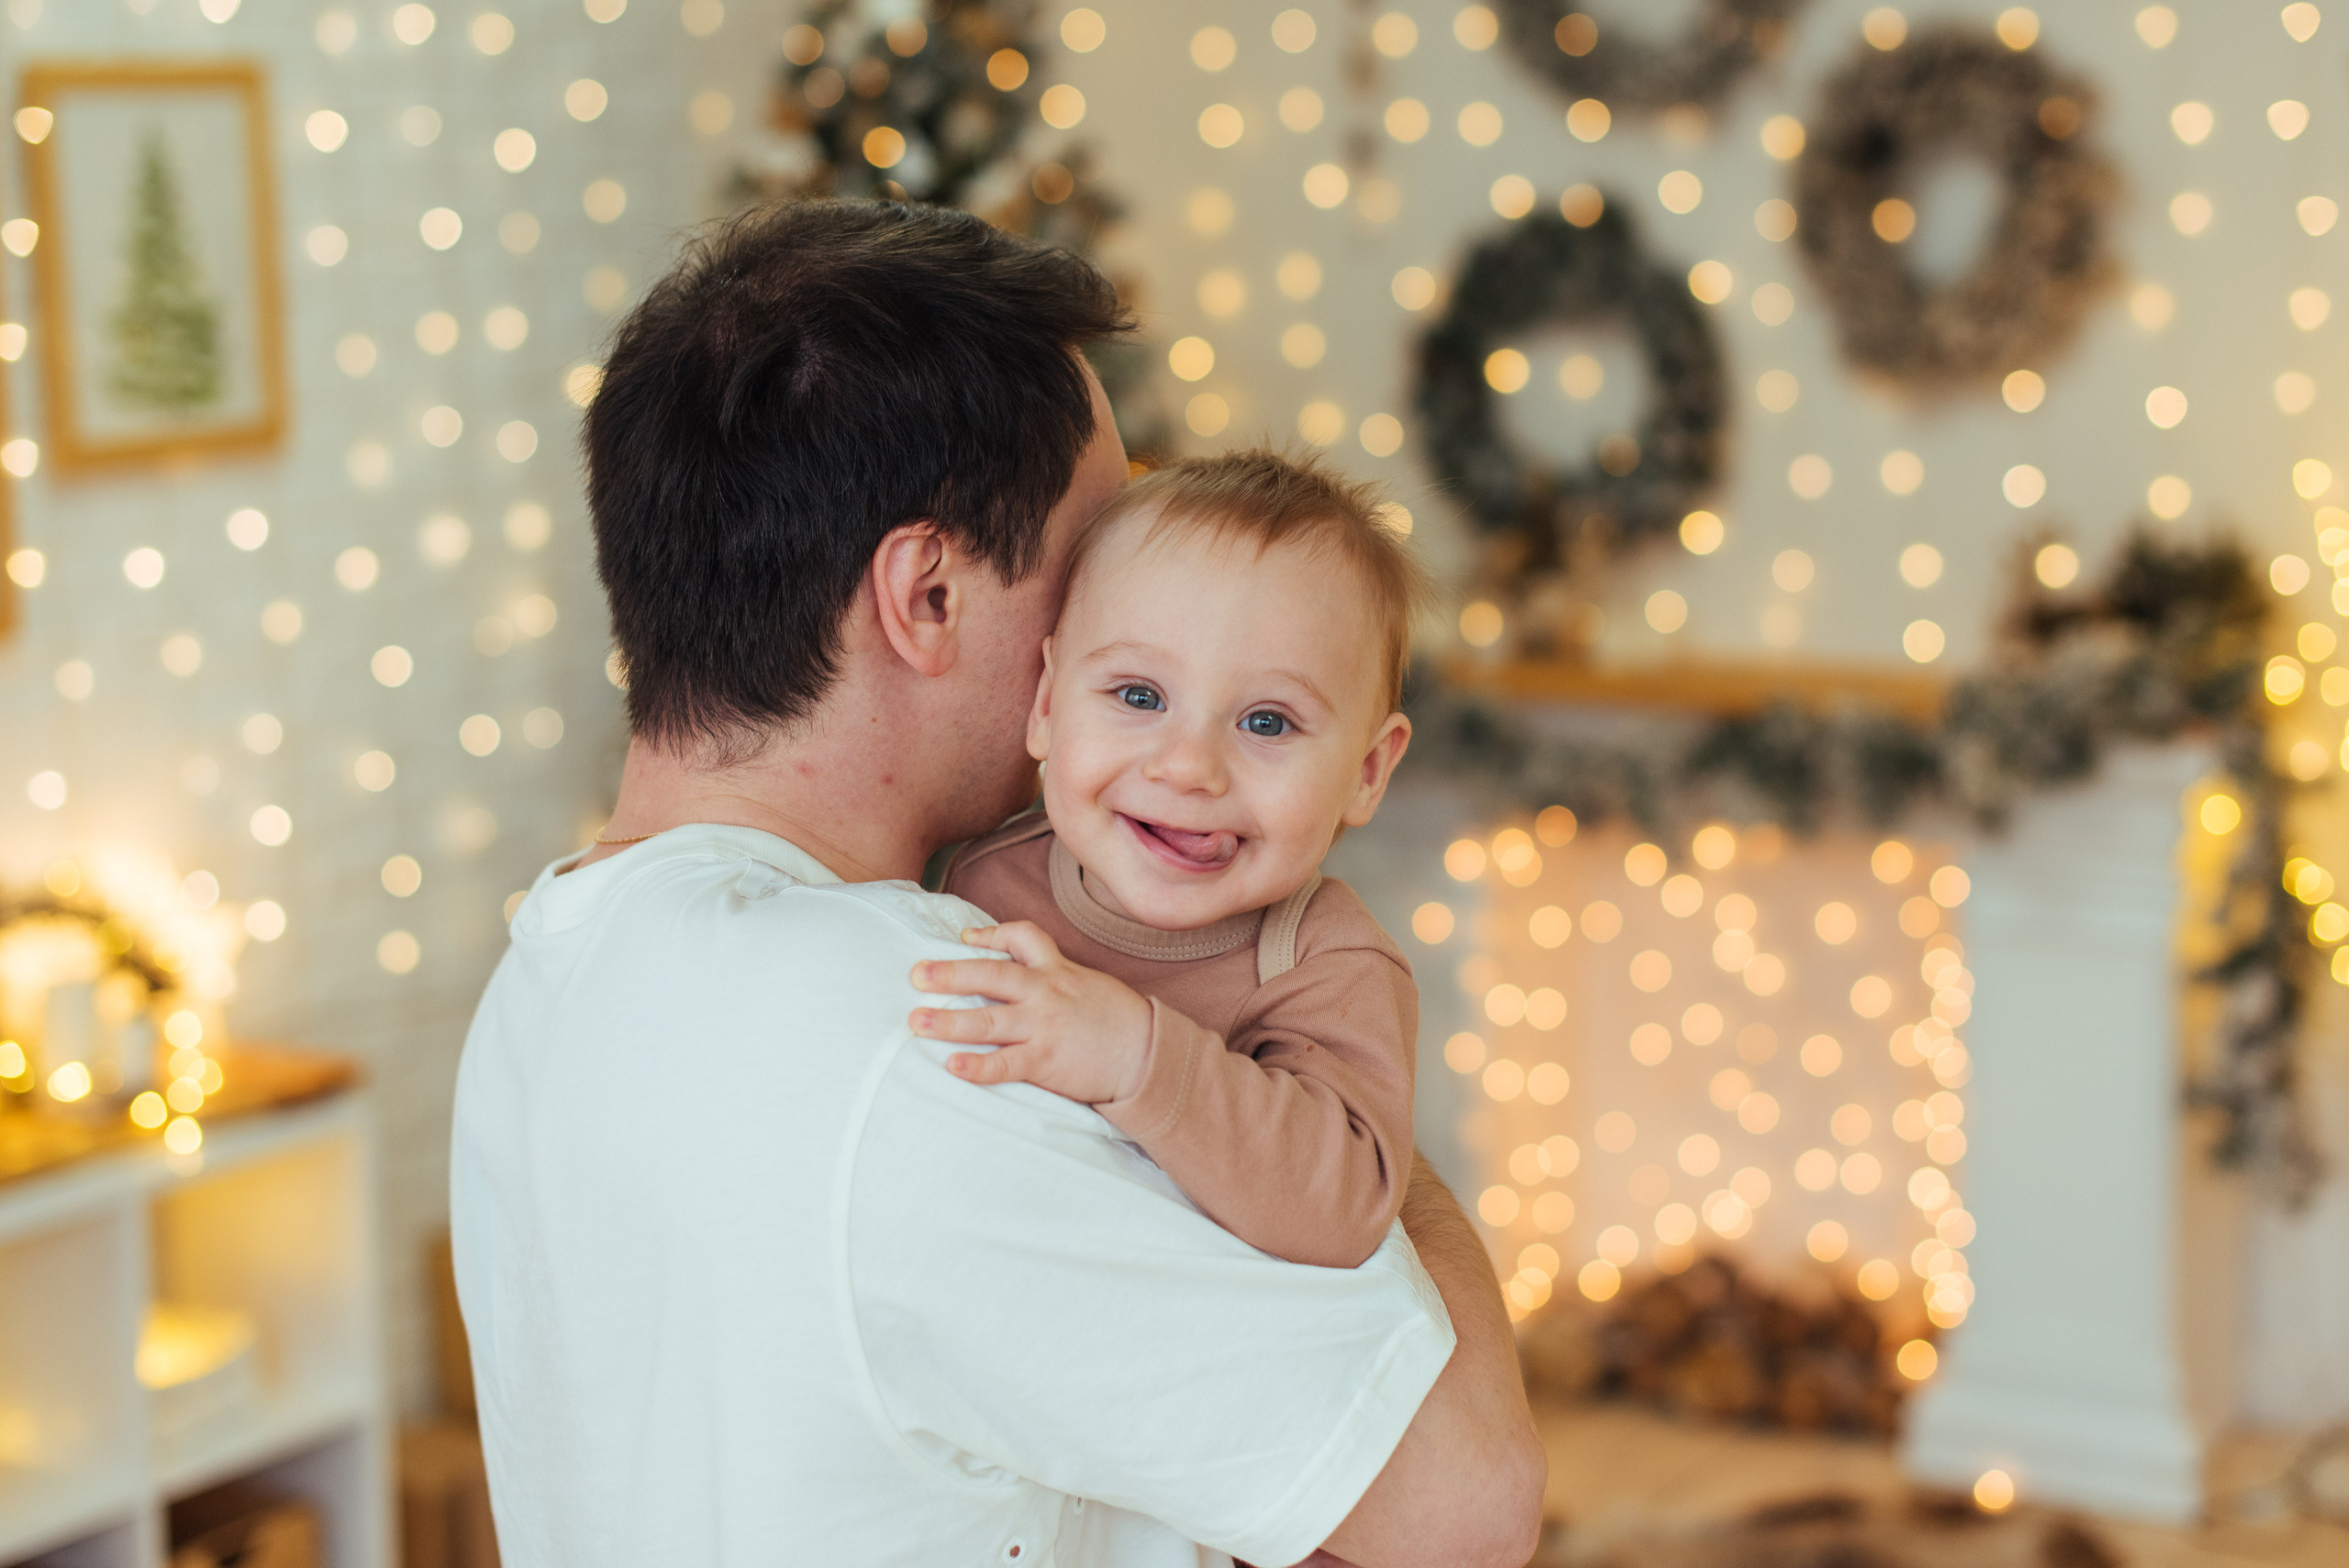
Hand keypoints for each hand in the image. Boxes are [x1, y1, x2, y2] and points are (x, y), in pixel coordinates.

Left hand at [909, 922, 1153, 1104]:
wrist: (1147, 1055)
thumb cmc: (1114, 1019)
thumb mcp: (1085, 983)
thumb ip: (1052, 974)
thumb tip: (1019, 972)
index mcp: (1056, 970)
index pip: (1023, 937)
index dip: (990, 934)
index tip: (964, 938)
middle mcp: (1046, 993)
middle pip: (992, 975)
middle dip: (951, 973)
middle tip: (916, 974)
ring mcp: (1045, 1027)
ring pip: (990, 1020)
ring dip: (950, 1021)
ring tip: (917, 1021)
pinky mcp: (1047, 1062)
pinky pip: (1006, 1064)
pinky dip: (979, 1066)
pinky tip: (954, 1067)